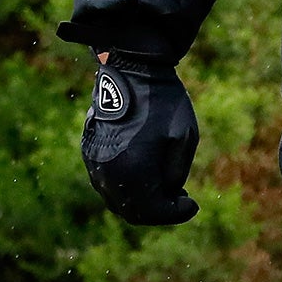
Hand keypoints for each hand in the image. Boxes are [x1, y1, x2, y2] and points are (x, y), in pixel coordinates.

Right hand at [81, 51, 199, 225]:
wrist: (132, 69)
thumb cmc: (163, 101)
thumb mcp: (184, 139)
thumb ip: (175, 175)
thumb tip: (169, 194)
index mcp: (134, 172)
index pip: (153, 211)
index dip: (176, 213)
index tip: (193, 204)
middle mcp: (109, 173)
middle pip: (132, 212)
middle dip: (158, 211)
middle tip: (178, 200)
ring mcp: (94, 162)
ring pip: (116, 199)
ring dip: (139, 201)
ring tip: (163, 189)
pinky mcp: (88, 151)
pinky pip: (106, 182)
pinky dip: (124, 187)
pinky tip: (143, 175)